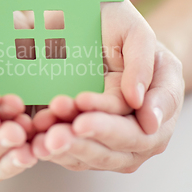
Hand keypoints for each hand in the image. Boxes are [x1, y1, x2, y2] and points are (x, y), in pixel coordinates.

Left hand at [31, 41, 183, 172]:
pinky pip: (68, 155)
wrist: (100, 36)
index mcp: (156, 112)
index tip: (81, 109)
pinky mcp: (82, 141)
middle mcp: (137, 136)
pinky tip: (35, 142)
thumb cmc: (122, 33)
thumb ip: (144, 67)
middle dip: (81, 144)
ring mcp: (109, 143)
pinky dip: (51, 150)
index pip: (132, 128)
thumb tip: (150, 118)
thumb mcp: (136, 33)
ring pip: (87, 158)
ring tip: (41, 142)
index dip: (106, 125)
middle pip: (110, 152)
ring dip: (63, 151)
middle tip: (55, 136)